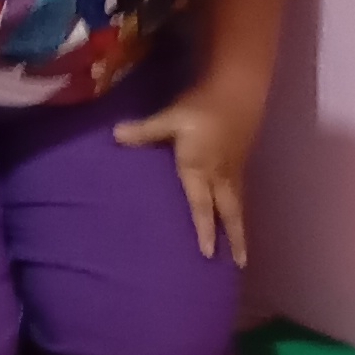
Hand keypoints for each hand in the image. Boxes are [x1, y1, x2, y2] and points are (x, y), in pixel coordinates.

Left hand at [114, 82, 257, 263]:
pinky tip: (236, 219)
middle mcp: (220, 175)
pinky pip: (240, 195)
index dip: (204, 229)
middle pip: (230, 213)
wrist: (237, 89)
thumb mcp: (170, 118)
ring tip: (240, 253)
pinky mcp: (241, 164)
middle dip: (235, 238)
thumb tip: (113, 136)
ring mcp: (233, 171)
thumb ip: (144, 132)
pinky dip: (239, 212)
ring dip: (239, 229)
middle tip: (240, 265)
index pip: (202, 205)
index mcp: (200, 167)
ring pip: (238, 206)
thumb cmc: (201, 105)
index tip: (207, 254)